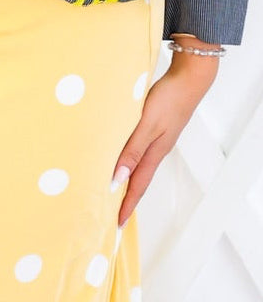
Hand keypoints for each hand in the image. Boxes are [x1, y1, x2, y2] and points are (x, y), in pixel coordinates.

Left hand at [112, 39, 220, 226]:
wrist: (190, 76)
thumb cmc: (170, 98)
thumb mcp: (147, 125)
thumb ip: (131, 151)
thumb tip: (116, 179)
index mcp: (155, 153)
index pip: (137, 186)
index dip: (126, 205)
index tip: (117, 224)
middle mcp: (156, 150)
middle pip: (138, 181)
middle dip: (126, 199)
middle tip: (112, 215)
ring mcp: (157, 140)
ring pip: (138, 167)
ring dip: (126, 182)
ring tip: (113, 194)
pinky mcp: (156, 128)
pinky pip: (139, 152)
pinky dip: (129, 163)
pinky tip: (122, 161)